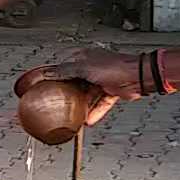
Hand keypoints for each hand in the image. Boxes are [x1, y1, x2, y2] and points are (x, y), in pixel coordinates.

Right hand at [20, 49, 134, 123]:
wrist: (138, 76)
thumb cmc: (115, 66)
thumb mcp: (83, 67)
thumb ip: (64, 71)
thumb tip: (46, 73)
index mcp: (82, 58)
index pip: (61, 68)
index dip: (51, 77)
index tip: (41, 87)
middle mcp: (90, 68)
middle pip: (73, 84)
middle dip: (66, 95)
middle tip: (55, 104)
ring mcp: (100, 80)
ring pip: (86, 96)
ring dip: (81, 107)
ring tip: (71, 117)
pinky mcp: (109, 91)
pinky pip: (99, 104)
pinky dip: (94, 112)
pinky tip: (87, 121)